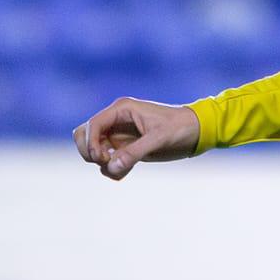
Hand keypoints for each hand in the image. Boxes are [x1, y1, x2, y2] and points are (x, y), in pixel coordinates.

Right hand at [73, 97, 200, 180]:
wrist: (196, 132)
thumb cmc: (180, 128)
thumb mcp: (159, 139)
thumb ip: (134, 152)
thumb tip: (110, 166)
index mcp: (122, 109)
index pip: (93, 125)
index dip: (91, 143)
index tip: (102, 158)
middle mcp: (116, 121)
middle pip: (84, 135)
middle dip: (90, 152)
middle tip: (108, 160)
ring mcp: (119, 135)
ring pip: (93, 150)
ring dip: (102, 163)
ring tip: (123, 168)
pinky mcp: (125, 148)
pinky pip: (107, 161)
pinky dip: (112, 169)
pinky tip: (127, 170)